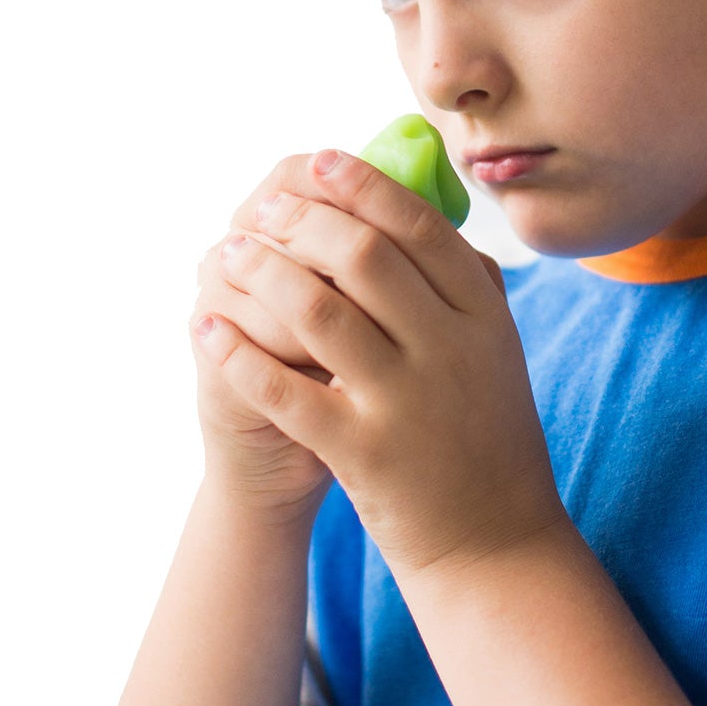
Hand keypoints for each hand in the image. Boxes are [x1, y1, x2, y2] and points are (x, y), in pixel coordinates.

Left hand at [193, 148, 566, 573]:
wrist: (498, 544)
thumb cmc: (489, 440)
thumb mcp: (497, 356)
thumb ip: (470, 287)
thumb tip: (427, 210)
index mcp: (485, 318)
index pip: (422, 228)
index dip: (365, 187)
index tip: (320, 160)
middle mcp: (451, 352)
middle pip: (365, 256)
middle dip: (302, 219)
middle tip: (260, 207)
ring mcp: (408, 404)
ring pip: (320, 312)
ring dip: (263, 272)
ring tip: (226, 251)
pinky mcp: (366, 454)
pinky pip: (287, 392)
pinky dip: (239, 354)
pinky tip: (208, 327)